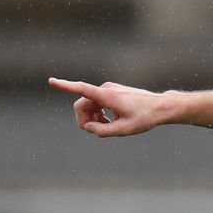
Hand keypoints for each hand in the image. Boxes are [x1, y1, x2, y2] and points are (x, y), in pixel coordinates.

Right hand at [48, 78, 168, 136]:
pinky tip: (110, 122)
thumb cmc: (145, 118)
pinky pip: (97, 104)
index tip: (51, 81)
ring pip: (89, 105)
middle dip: (85, 119)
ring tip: (108, 127)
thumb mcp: (124, 129)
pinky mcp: (112, 92)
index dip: (65, 86)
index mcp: (107, 96)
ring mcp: (108, 89)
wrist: (161, 107)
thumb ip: (103, 131)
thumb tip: (88, 127)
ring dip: (93, 118)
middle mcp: (105, 89)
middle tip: (97, 131)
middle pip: (82, 105)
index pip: (82, 89)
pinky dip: (99, 114)